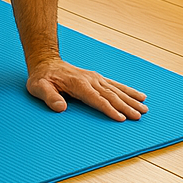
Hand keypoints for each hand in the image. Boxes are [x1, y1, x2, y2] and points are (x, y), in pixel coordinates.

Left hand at [27, 58, 147, 120]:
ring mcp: (94, 78)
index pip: (96, 99)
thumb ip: (49, 97)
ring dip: (130, 99)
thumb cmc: (42, 78)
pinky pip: (115, 84)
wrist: (45, 63)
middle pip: (110, 95)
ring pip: (116, 90)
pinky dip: (128, 90)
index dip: (109, 109)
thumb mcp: (38, 87)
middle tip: (139, 116)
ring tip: (144, 109)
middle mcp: (90, 80)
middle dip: (126, 106)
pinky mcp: (97, 78)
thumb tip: (61, 108)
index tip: (121, 118)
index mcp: (78, 84)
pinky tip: (139, 95)